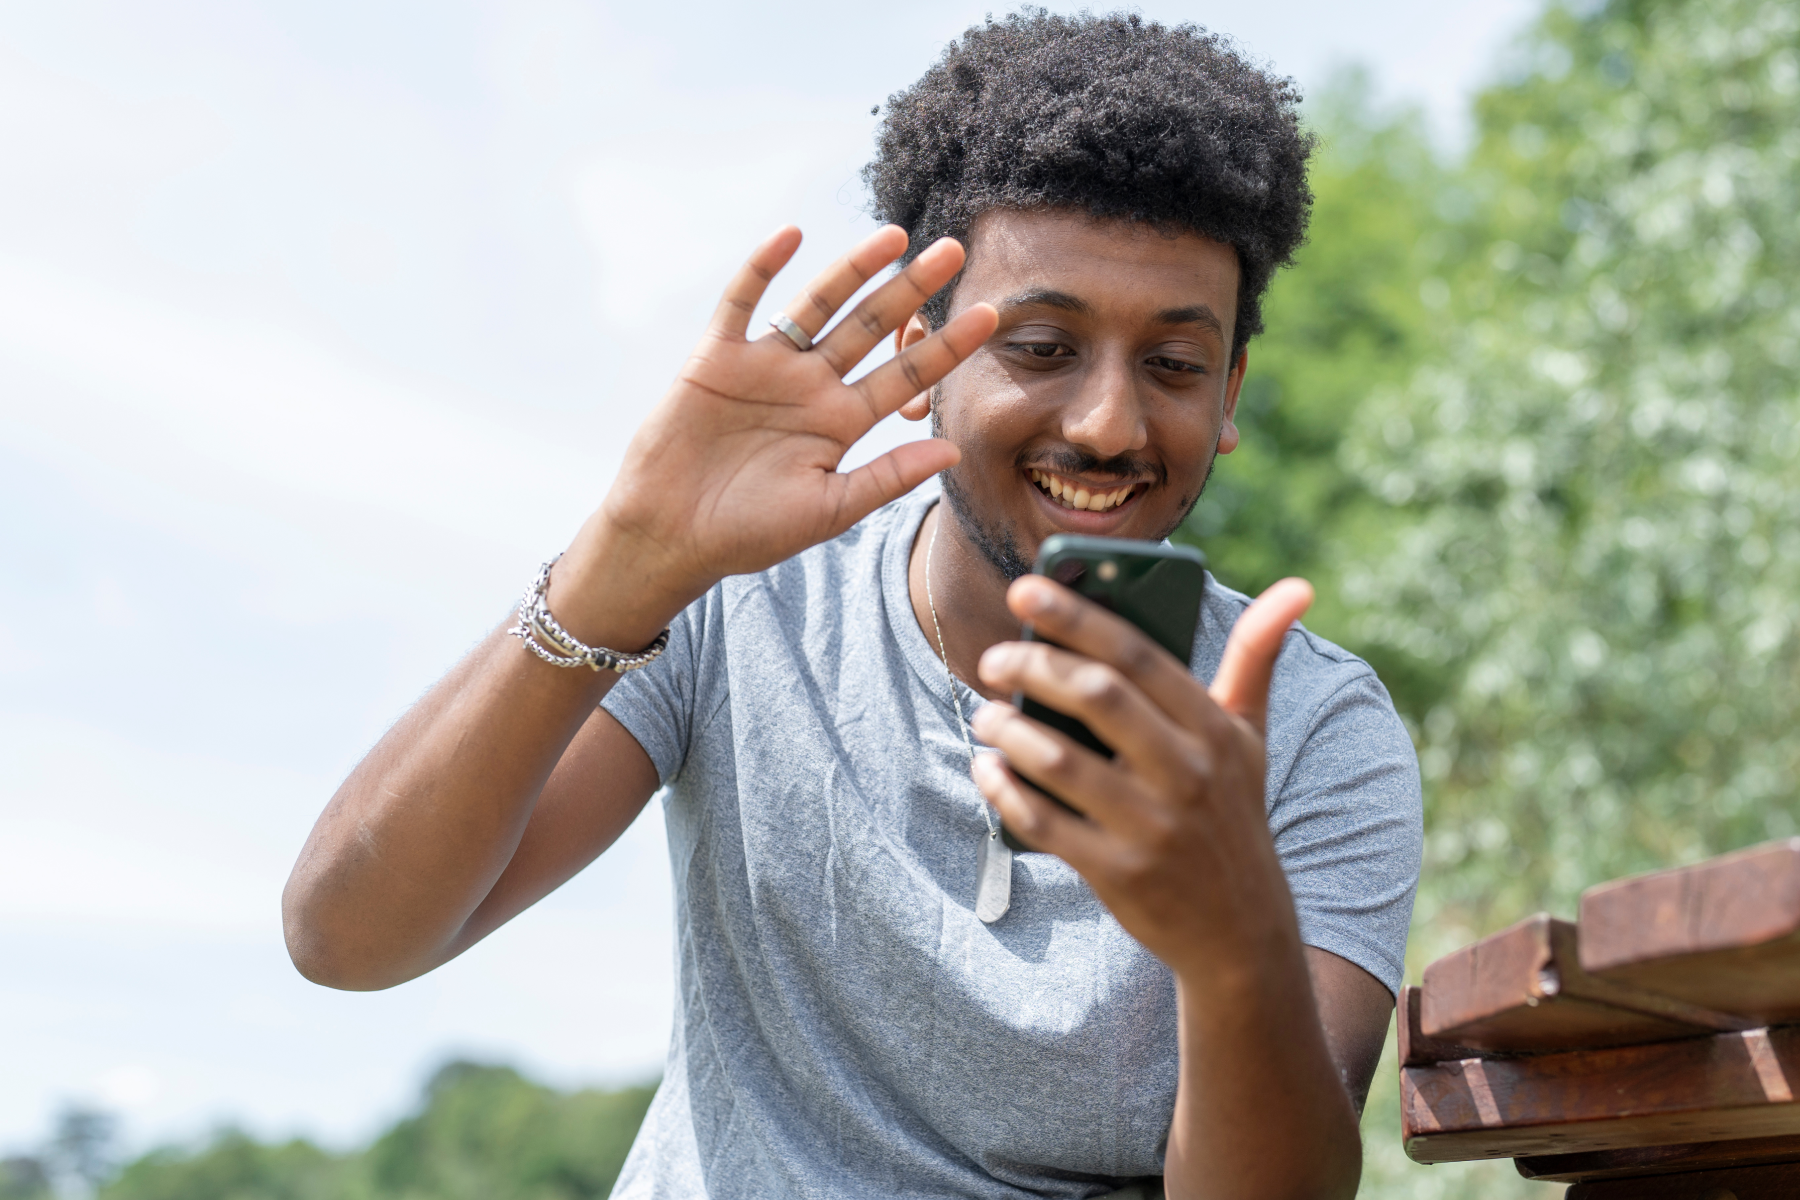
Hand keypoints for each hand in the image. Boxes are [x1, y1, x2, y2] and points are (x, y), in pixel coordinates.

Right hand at [555, 225, 997, 641]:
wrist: (671, 534)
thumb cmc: (749, 533)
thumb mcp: (829, 510)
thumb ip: (888, 478)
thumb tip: (954, 452)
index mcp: (842, 423)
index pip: (905, 376)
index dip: (946, 347)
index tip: (991, 316)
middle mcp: (811, 385)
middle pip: (871, 327)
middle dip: (911, 290)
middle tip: (954, 251)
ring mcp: (766, 366)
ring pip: (817, 305)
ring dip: (852, 269)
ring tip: (894, 235)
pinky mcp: (717, 357)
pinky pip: (742, 302)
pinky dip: (762, 268)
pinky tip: (792, 236)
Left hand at [968, 576, 1314, 974]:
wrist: (1242, 934)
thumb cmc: (1232, 814)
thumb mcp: (1250, 738)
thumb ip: (1255, 658)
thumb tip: (1296, 587)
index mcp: (1215, 730)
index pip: (1137, 655)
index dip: (1076, 616)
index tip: (1025, 588)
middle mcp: (1188, 775)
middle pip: (1097, 697)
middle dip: (1033, 667)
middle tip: (993, 658)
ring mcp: (1153, 828)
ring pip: (1061, 762)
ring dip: (1011, 731)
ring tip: (986, 714)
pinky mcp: (1119, 874)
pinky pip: (1045, 823)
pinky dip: (1006, 792)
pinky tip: (987, 768)